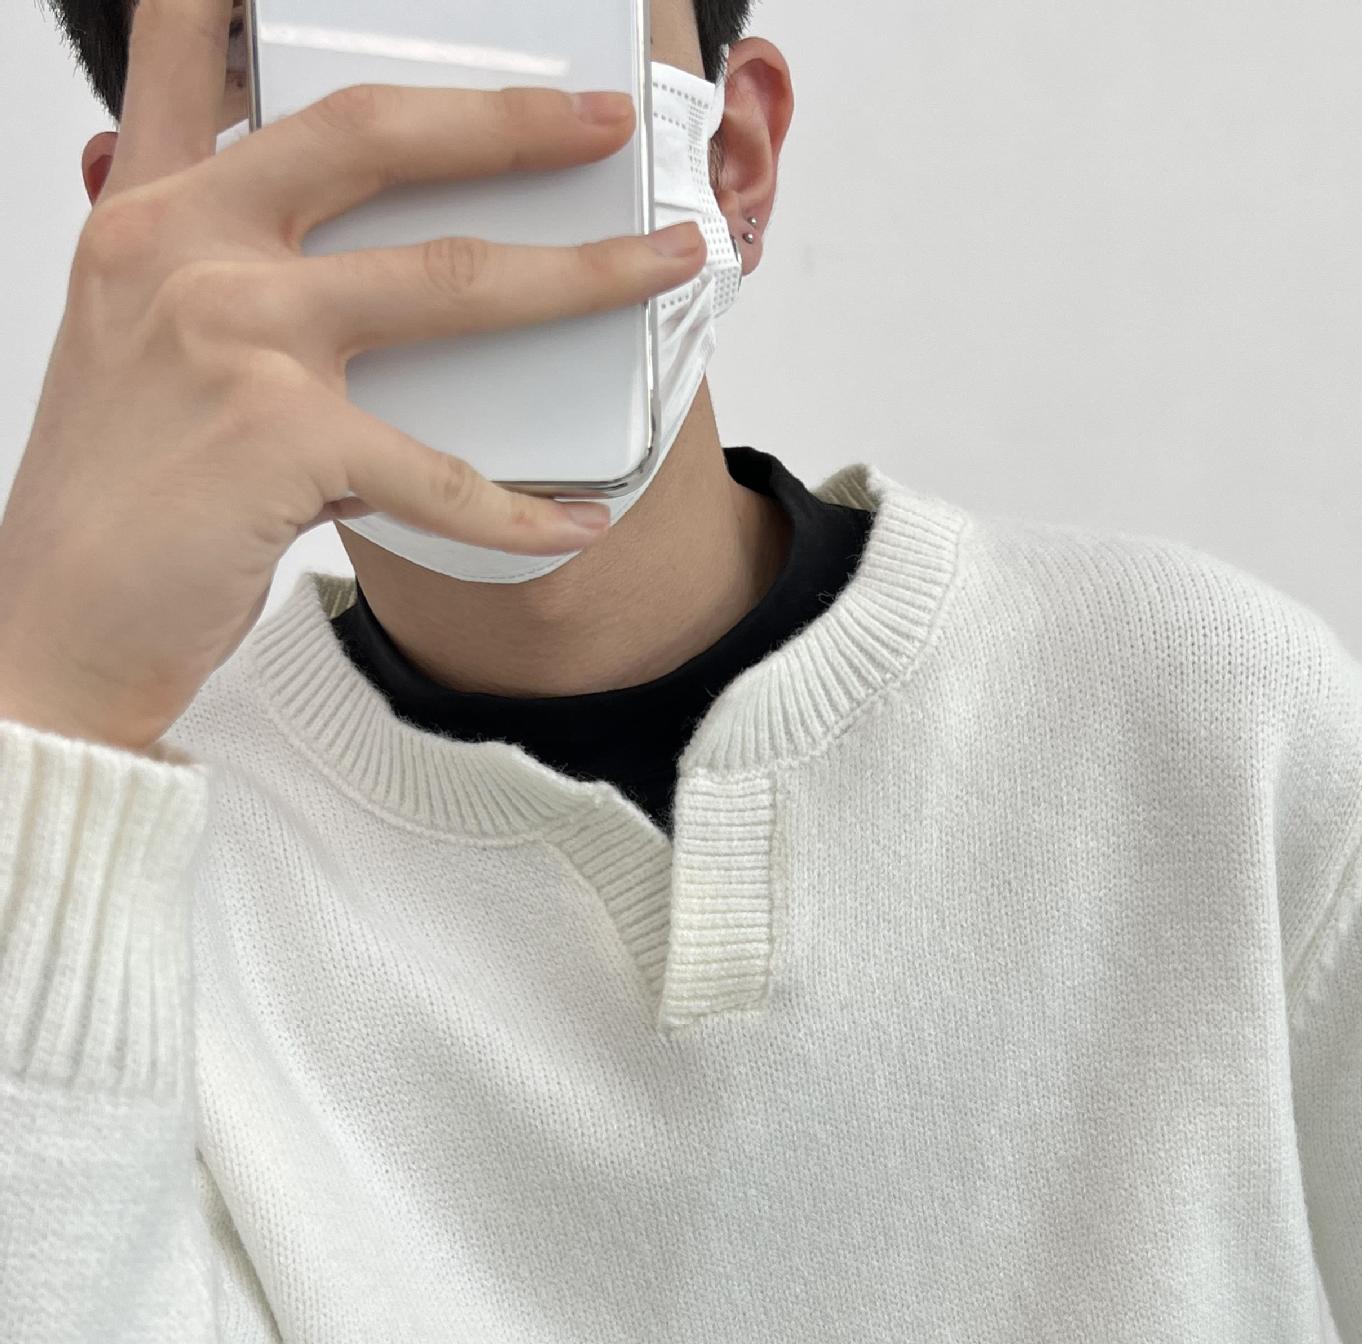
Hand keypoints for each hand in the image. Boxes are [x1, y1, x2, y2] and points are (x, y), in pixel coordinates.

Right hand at [0, 0, 702, 752]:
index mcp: (147, 216)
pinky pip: (437, 473)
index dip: (242, 1)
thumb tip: (336, 281)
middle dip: (506, 121)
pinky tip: (578, 520)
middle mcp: (185, 251)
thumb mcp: (135, 350)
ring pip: (447, 280)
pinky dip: (519, 510)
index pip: (194, 62)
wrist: (63, 627)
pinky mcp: (280, 440)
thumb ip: (215, 284)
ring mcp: (235, 337)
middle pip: (372, 136)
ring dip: (578, 273)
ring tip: (660, 267)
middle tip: (598, 123)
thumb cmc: (116, 500)